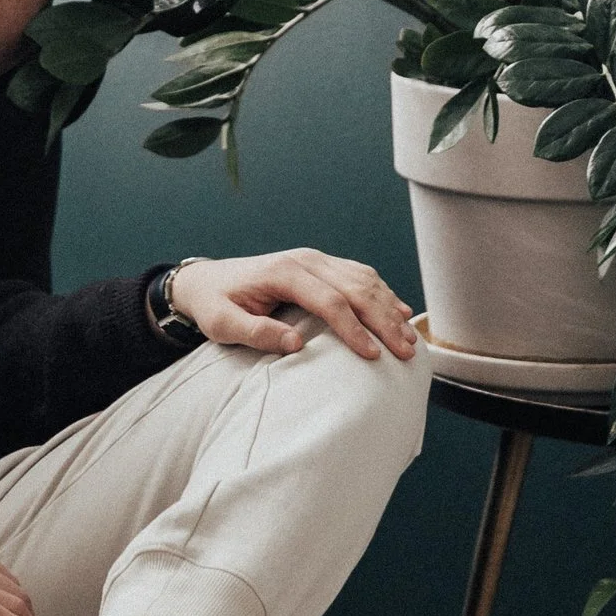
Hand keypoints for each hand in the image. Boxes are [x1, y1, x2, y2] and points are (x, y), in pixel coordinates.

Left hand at [169, 248, 418, 364]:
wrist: (206, 280)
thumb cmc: (214, 304)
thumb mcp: (223, 324)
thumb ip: (256, 332)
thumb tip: (295, 344)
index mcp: (283, 271)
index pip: (330, 300)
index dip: (354, 328)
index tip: (373, 355)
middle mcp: (305, 260)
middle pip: (356, 287)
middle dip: (384, 320)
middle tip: (406, 351)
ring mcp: (316, 259)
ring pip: (363, 279)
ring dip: (389, 308)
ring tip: (410, 339)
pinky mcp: (321, 266)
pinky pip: (359, 275)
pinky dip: (383, 294)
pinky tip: (400, 312)